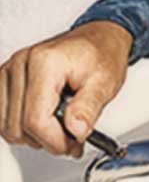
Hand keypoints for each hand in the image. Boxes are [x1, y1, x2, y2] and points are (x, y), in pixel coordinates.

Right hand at [0, 20, 132, 157]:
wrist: (99, 37)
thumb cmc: (102, 54)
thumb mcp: (106, 81)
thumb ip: (89, 108)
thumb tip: (76, 131)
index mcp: (45, 62)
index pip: (35, 120)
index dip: (55, 140)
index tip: (73, 144)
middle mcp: (21, 64)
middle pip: (18, 127)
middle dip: (47, 140)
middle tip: (72, 137)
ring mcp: (10, 71)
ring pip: (6, 126)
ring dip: (33, 136)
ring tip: (60, 127)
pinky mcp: (5, 79)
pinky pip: (2, 117)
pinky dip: (21, 126)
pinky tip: (45, 120)